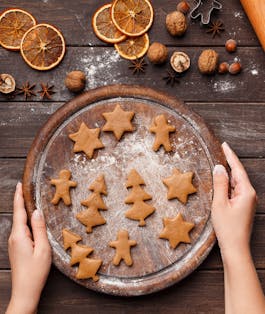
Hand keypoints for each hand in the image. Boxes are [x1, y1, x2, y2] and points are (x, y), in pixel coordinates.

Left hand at [6, 182, 51, 313]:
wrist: (25, 291)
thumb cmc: (36, 271)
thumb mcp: (43, 248)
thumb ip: (40, 228)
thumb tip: (37, 211)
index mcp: (19, 235)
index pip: (19, 211)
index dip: (18, 197)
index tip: (19, 184)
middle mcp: (14, 237)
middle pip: (19, 215)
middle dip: (22, 201)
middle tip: (27, 188)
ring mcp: (14, 243)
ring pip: (20, 223)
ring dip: (25, 211)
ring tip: (31, 200)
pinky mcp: (17, 247)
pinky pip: (22, 230)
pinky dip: (26, 221)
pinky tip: (33, 221)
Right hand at [212, 142, 256, 259]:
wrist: (236, 248)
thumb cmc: (227, 228)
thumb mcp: (219, 203)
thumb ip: (220, 184)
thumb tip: (219, 168)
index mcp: (246, 192)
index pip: (237, 168)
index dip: (230, 156)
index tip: (224, 145)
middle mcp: (249, 195)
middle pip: (238, 174)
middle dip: (229, 162)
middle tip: (220, 151)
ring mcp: (247, 201)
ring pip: (236, 182)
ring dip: (228, 174)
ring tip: (218, 163)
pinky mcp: (243, 206)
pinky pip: (235, 190)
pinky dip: (228, 184)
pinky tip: (221, 182)